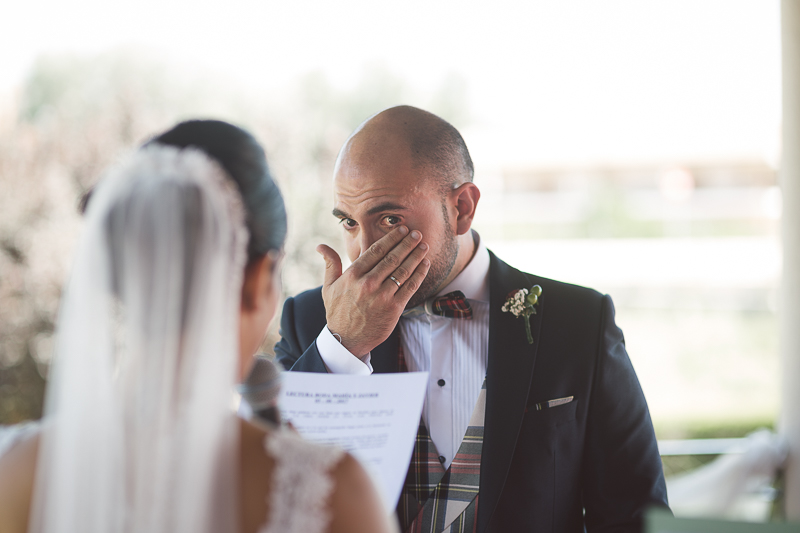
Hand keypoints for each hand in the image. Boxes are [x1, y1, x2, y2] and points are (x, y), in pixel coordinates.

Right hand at [317, 227, 430, 355]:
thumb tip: (320, 246)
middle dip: (407, 243)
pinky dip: (419, 274)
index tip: (401, 230)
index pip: (376, 251)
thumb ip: (330, 264)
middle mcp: (368, 283)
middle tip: (417, 233)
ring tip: (424, 246)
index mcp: (353, 275)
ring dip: (416, 256)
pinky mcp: (394, 308)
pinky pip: (410, 287)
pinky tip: (425, 264)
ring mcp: (382, 296)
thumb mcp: (329, 287)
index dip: (391, 238)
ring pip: (403, 270)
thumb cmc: (338, 311)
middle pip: (392, 258)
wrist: (346, 340)